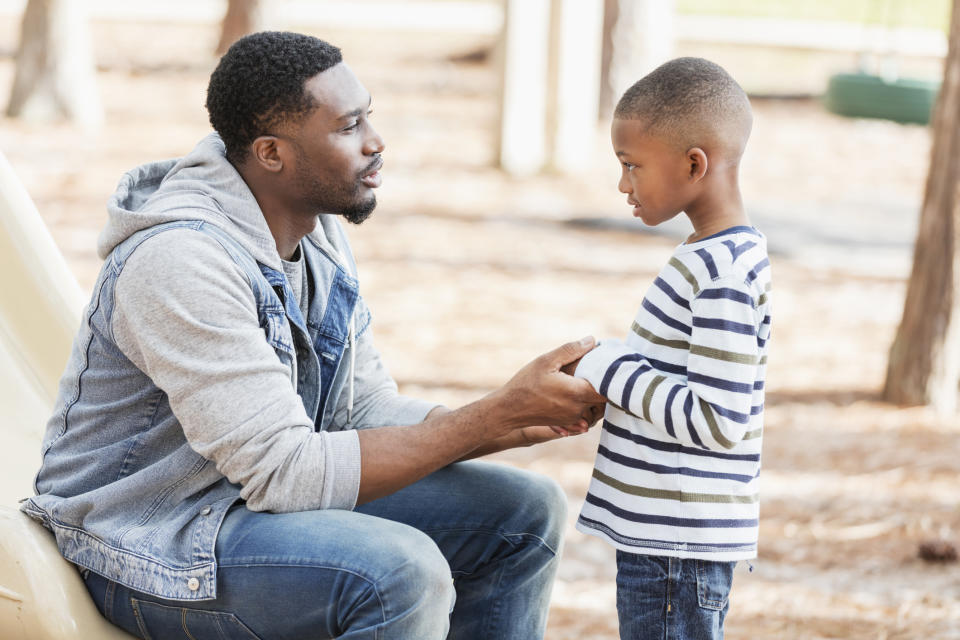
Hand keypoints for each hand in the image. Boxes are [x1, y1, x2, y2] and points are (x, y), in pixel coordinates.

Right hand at [491, 336, 606, 434]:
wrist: (508, 410)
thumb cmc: (525, 384)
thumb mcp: (546, 361)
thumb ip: (570, 350)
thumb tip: (592, 341)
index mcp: (577, 392)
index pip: (608, 388)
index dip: (615, 376)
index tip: (616, 364)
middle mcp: (579, 408)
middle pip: (604, 398)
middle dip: (606, 384)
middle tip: (606, 367)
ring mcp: (574, 417)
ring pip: (595, 405)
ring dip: (596, 393)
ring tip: (591, 376)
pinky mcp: (568, 422)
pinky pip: (585, 411)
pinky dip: (586, 401)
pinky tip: (578, 388)